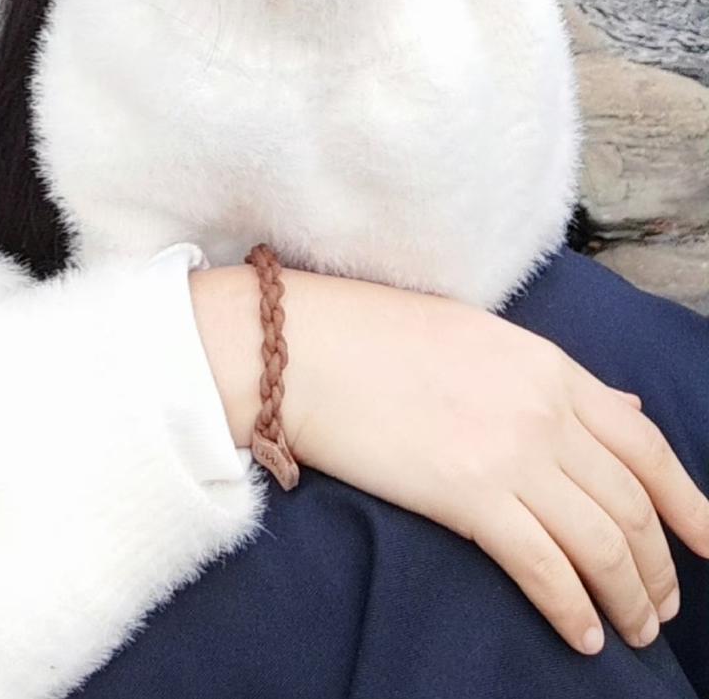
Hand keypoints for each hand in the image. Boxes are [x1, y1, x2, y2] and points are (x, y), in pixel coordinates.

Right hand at [276, 266, 708, 657]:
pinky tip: (582, 636)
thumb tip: (623, 402)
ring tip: (634, 629)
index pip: (646, 441)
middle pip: (632, 503)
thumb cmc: (379, 336)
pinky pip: (545, 567)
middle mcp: (543, 409)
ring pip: (602, 543)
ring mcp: (509, 453)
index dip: (689, 499)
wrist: (301, 349)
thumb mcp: (482, 337)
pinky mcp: (468, 496)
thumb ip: (554, 377)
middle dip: (661, 566)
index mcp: (549, 366)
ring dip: (630, 597)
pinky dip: (574, 609)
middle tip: (666, 607)